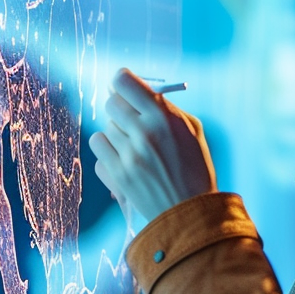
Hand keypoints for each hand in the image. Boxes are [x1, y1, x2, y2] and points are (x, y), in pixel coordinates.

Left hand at [89, 69, 216, 231]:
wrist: (191, 212)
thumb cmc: (195, 169)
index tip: (125, 85)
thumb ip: (167, 109)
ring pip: (104, 128)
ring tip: (133, 146)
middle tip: (131, 119)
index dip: (122, 81)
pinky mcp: (117, 175)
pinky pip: (98, 150)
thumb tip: (142, 92)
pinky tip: (124, 160)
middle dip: (120, 108)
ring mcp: (128, 155)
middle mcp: (143, 133)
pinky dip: (108, 153)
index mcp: (163, 117)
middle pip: (110, 103)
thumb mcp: (192, 131)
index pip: (124, 82)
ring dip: (116, 134)